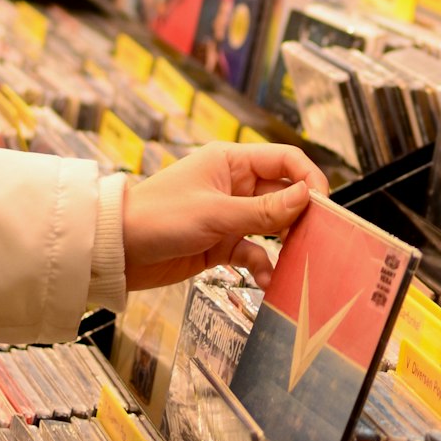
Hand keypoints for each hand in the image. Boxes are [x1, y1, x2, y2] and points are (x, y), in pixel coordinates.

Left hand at [121, 140, 329, 291]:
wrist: (117, 250)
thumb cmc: (158, 218)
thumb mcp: (215, 214)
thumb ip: (263, 210)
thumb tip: (307, 197)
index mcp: (232, 162)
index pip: (285, 161)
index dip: (308, 178)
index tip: (323, 205)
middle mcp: (235, 184)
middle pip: (284, 194)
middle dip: (301, 216)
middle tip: (316, 238)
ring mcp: (229, 215)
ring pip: (272, 225)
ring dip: (285, 244)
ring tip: (297, 262)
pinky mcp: (222, 243)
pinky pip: (254, 251)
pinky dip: (264, 265)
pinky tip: (268, 280)